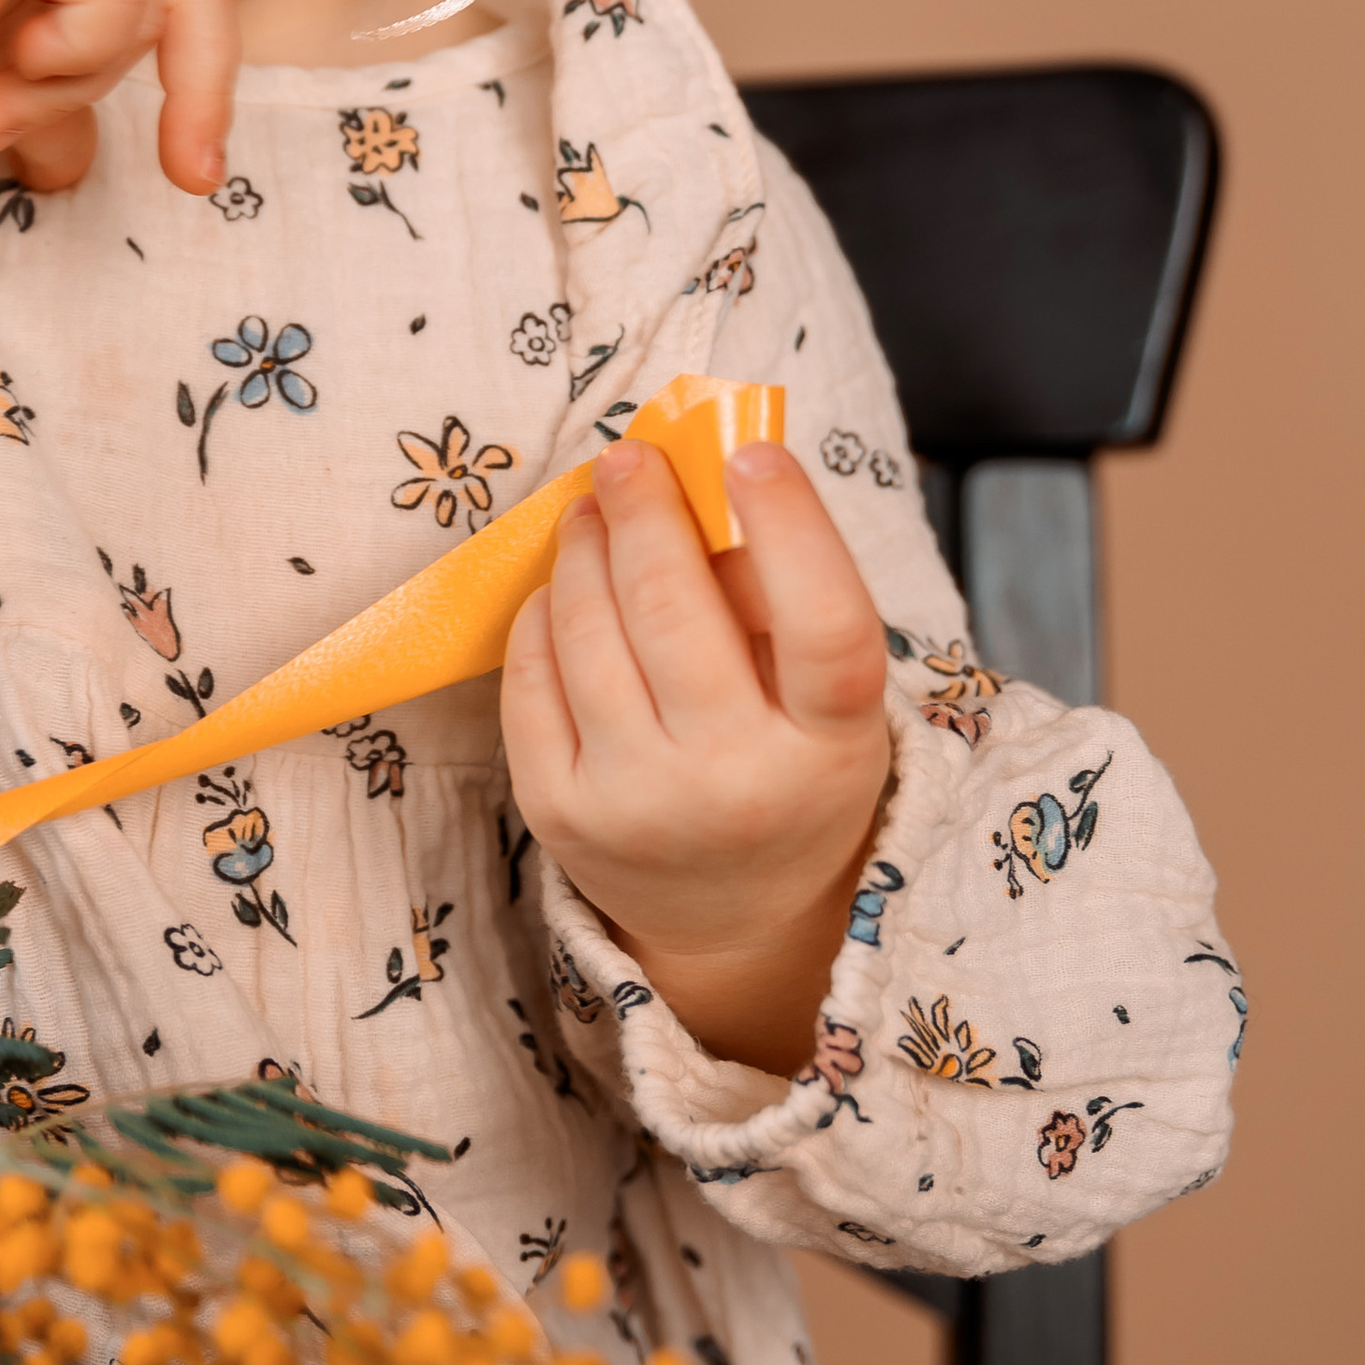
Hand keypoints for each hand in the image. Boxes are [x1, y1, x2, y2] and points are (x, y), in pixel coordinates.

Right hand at [0, 0, 399, 194]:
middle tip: (190, 174)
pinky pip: (122, 1)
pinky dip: (69, 61)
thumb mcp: (8, 76)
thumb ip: (63, 99)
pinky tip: (0, 68)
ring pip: (164, 3)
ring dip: (87, 82)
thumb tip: (75, 168)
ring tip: (6, 99)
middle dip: (199, 90)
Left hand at [500, 439, 891, 1077]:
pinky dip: (544, 614)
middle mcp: (735, 783)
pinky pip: (533, 677)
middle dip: (645, 511)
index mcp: (831, 748)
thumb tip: (701, 483)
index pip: (825, 628)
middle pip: (676, 611)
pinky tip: (562, 587)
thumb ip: (781, 594)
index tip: (751, 451)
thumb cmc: (787, 767)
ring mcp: (636, 803)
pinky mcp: (558, 812)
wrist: (730, 913)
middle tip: (629, 457)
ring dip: (585, 549)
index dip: (792, 528)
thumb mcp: (826, 701)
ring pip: (589, 632)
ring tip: (593, 511)